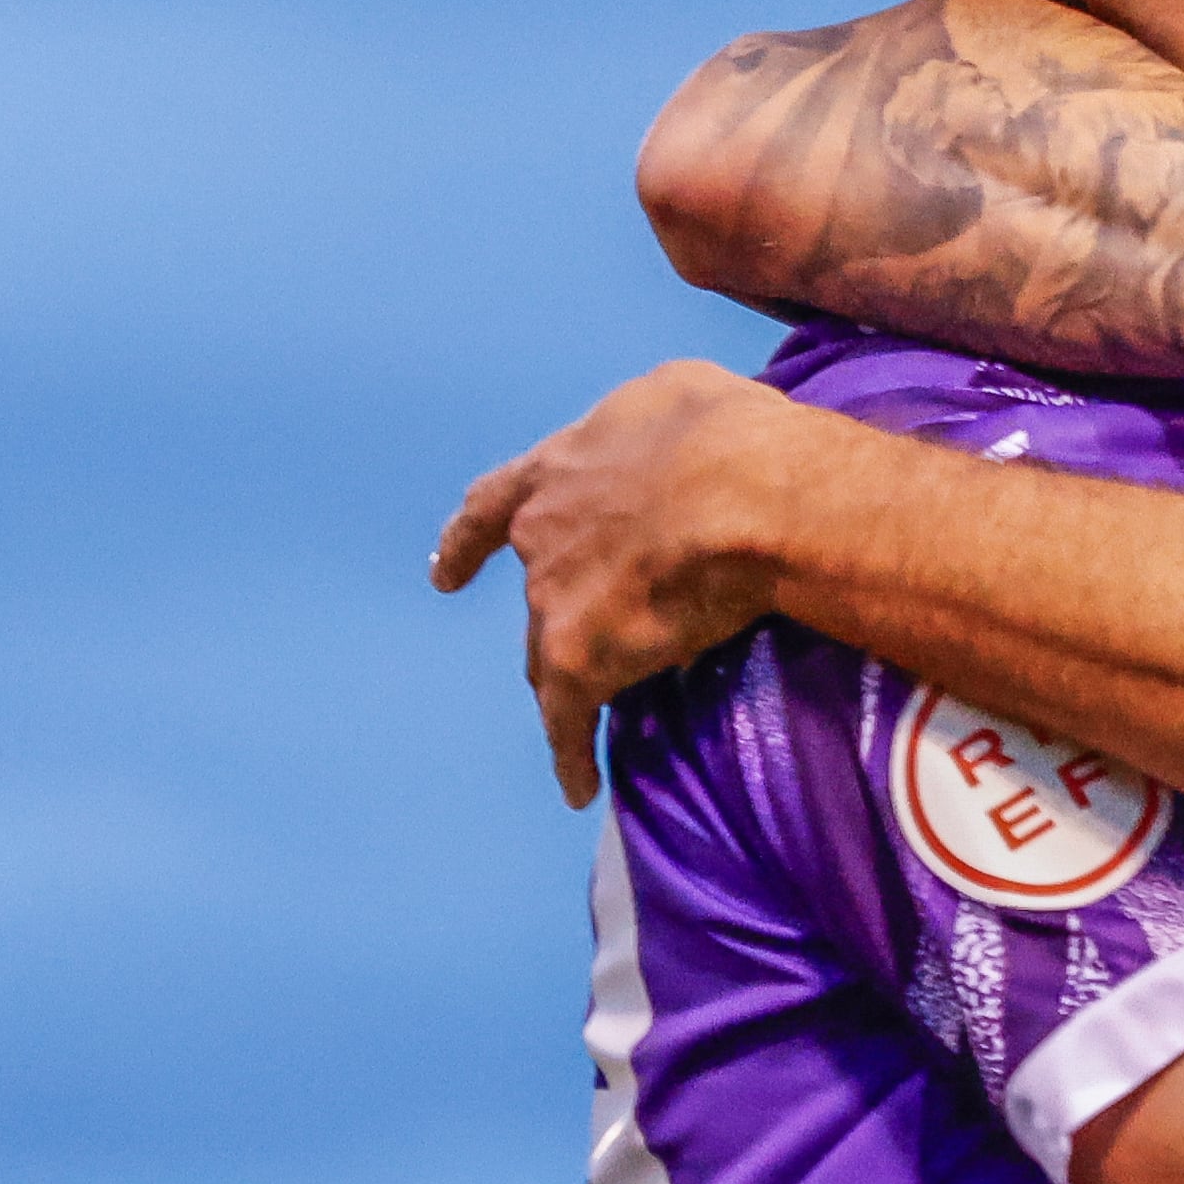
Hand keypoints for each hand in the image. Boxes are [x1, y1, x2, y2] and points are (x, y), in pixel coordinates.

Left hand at [431, 362, 799, 804]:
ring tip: (581, 715)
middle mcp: (542, 534)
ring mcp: (554, 600)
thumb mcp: (679, 395)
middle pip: (535, 592)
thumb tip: (673, 441)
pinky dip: (570, 756)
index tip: (444, 573)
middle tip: (573, 636)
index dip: (469, 540)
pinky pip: (570, 721)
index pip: (495, 504)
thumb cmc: (722, 432)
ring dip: (565, 681)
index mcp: (558, 469)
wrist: (740, 493)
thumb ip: (654, 426)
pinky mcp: (580, 660)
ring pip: (550, 655)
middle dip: (552, 613)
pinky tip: (577, 788)